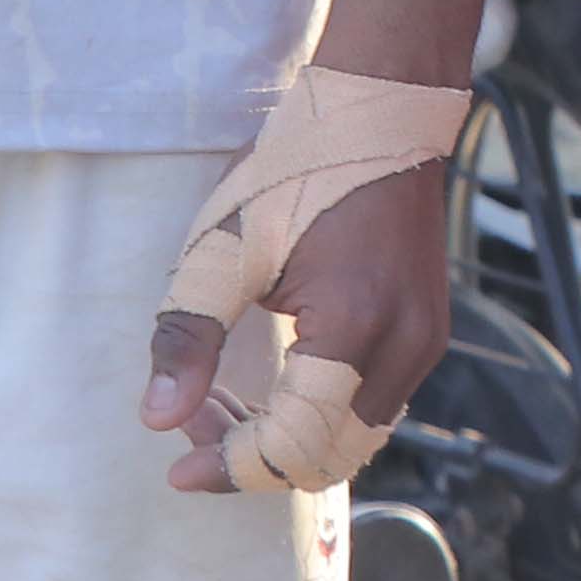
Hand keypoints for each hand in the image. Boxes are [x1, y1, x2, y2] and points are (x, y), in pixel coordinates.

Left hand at [141, 158, 454, 495]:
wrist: (381, 111)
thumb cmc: (299, 167)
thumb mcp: (225, 246)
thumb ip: (189, 335)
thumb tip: (156, 419)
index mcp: (354, 326)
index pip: (292, 444)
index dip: (231, 469)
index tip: (175, 469)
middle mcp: (402, 347)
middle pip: (326, 458)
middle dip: (252, 456)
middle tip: (193, 422)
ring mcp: (422, 341)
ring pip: (350, 437)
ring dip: (283, 437)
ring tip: (219, 399)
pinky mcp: (424, 332)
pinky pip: (369, 405)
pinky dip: (316, 413)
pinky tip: (269, 381)